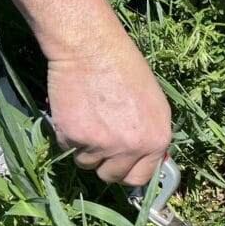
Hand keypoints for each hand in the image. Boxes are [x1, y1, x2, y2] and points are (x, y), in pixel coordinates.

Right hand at [46, 35, 170, 185]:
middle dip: (103, 163)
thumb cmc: (125, 69)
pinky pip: (67, 147)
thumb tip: (146, 159)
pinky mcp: (77, 137)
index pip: (140, 178)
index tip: (118, 165)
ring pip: (86, 164)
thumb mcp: (154, 105)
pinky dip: (67, 133)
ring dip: (83, 148)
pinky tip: (75, 109)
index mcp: (157, 140)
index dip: (126, 172)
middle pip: (111, 176)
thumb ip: (150, 136)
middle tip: (97, 140)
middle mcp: (134, 147)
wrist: (92, 48)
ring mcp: (105, 145)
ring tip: (88, 118)